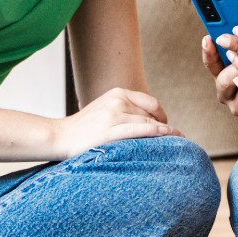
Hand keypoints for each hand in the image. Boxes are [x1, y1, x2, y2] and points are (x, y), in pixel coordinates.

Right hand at [47, 87, 176, 157]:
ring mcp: (114, 114)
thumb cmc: (84, 128)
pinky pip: (143, 131)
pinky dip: (159, 134)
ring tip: (177, 143)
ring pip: (150, 123)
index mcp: (117, 93)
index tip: (166, 128)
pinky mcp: (112, 130)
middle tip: (173, 140)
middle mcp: (117, 100)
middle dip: (164, 127)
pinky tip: (167, 139)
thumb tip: (150, 121)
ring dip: (166, 133)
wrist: (60, 136)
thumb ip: (125, 110)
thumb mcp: (105, 109)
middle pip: (152, 114)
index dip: (162, 116)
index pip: (150, 103)